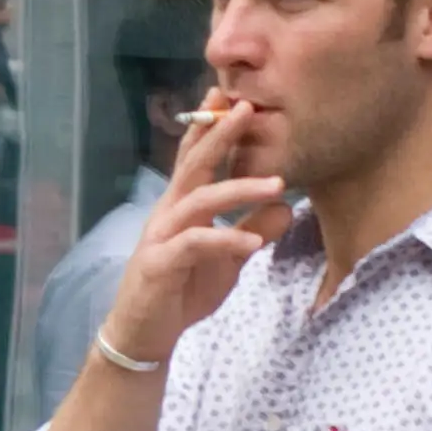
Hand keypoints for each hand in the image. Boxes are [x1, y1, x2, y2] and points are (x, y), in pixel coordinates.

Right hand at [97, 89, 289, 369]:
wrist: (144, 333)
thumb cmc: (182, 290)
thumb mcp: (227, 259)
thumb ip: (252, 231)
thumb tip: (287, 209)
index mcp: (181, 205)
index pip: (196, 158)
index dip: (211, 127)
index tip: (232, 97)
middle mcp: (168, 212)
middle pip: (194, 165)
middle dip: (219, 134)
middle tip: (246, 108)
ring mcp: (161, 236)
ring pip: (199, 201)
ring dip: (238, 190)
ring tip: (276, 185)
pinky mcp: (160, 264)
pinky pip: (195, 245)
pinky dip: (225, 240)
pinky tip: (252, 243)